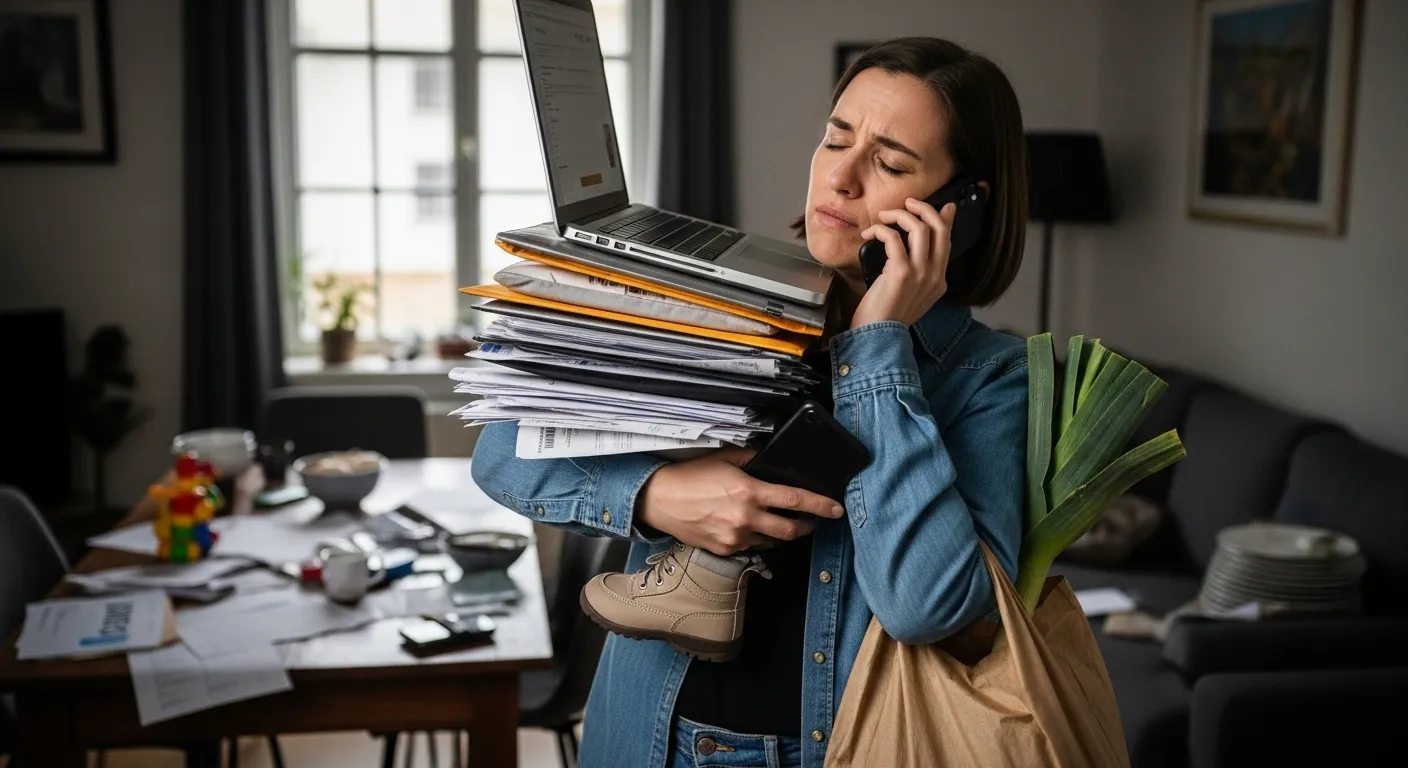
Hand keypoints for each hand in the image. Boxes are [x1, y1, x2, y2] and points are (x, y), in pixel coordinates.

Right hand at [635, 447, 845, 555]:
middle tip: (811, 521)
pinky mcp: (724, 550)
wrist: (660, 500)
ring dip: (779, 532)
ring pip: (771, 540)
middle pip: (790, 530)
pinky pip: (750, 546)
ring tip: (775, 521)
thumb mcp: (724, 459)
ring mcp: (735, 538)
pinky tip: (747, 527)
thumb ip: (752, 460)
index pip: (794, 500)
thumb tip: (771, 460)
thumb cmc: (691, 476)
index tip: (835, 509)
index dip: (819, 505)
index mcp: (749, 492)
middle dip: (806, 526)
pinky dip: (755, 538)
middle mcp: (745, 518)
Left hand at [850, 197, 955, 328]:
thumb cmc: (885, 316)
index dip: (945, 218)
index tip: (943, 205)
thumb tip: (915, 247)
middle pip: (939, 228)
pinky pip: (893, 239)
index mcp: (939, 281)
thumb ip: (915, 270)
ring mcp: (920, 274)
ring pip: (920, 228)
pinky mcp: (901, 273)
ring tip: (883, 217)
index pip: (947, 241)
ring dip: (899, 215)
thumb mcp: (907, 292)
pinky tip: (869, 234)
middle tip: (907, 204)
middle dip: (924, 208)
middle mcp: (935, 276)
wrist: (876, 339)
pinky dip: (880, 230)